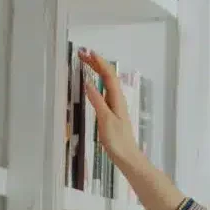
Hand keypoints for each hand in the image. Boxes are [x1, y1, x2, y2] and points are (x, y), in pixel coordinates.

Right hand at [79, 50, 140, 169]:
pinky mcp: (112, 112)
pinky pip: (105, 91)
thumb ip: (97, 102)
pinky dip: (97, 82)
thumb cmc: (117, 141)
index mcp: (116, 99)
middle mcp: (117, 99)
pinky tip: (92, 83)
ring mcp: (115, 105)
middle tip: (82, 54)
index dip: (99, 62)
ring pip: (106, 83)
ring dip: (97, 71)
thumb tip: (89, 83)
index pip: (109, 75)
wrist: (127, 156)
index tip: (88, 52)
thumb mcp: (105, 120)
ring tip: (86, 62)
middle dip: (96, 63)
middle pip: (108, 76)